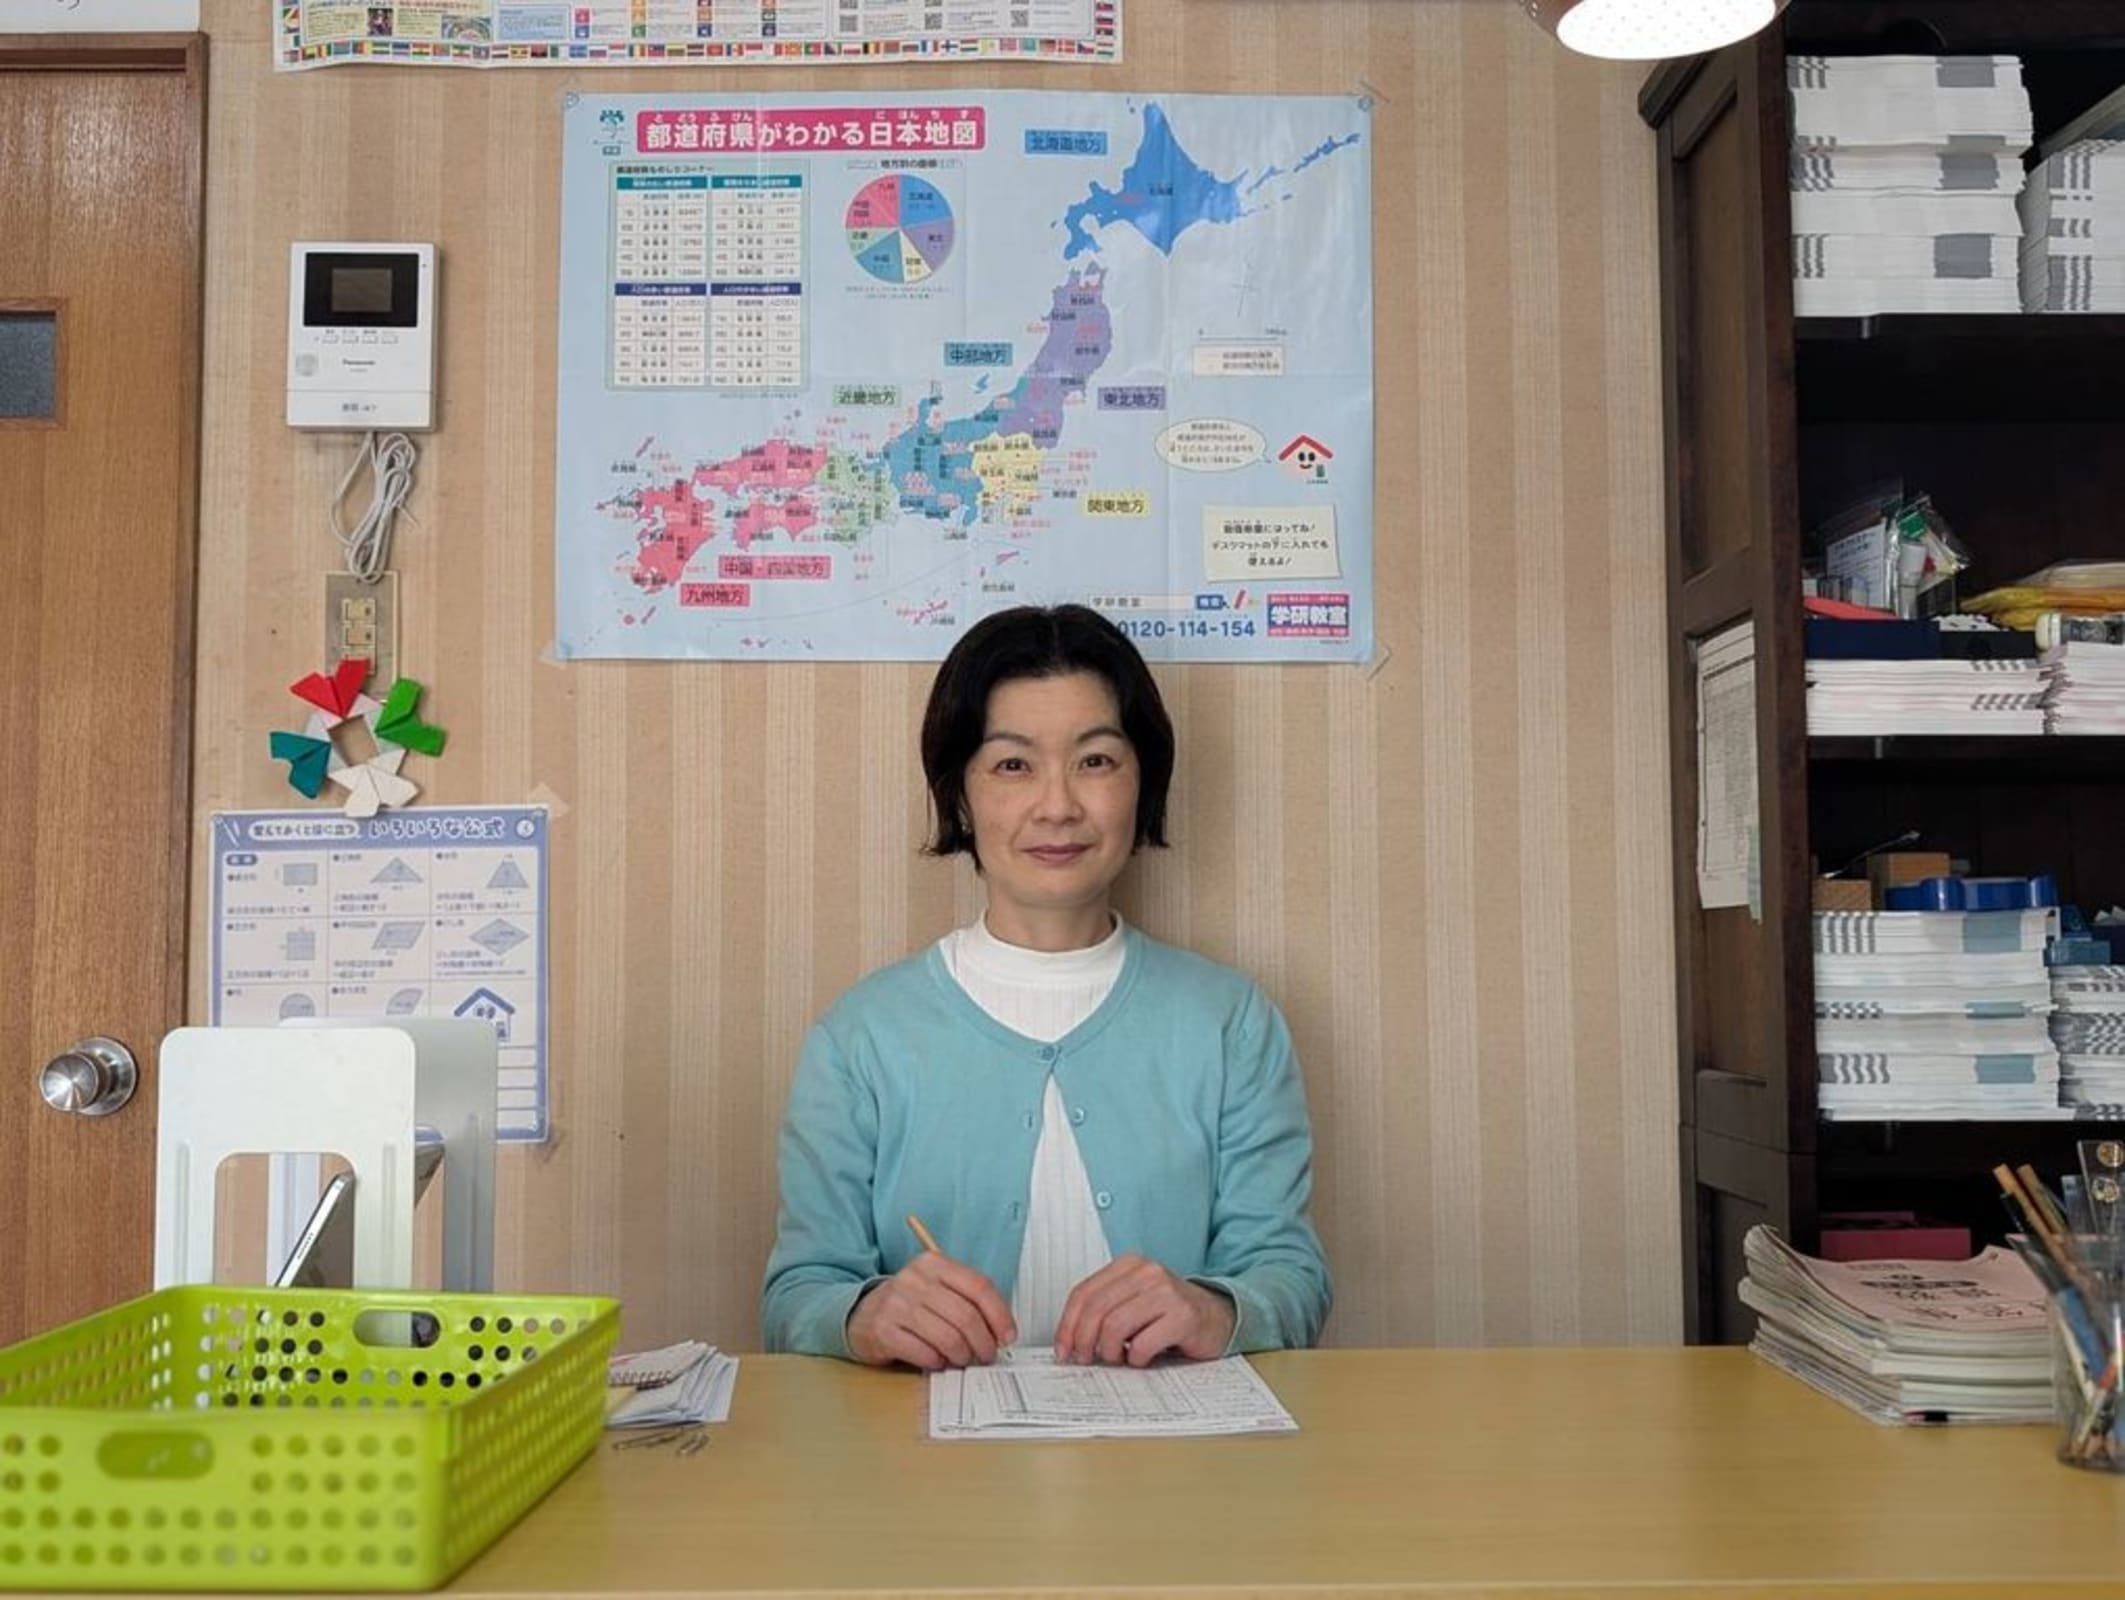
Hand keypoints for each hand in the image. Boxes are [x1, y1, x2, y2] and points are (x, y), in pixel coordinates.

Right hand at [846, 1250, 1016, 1369]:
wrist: (862, 1314)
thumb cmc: (910, 1304)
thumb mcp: (938, 1289)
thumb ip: (968, 1301)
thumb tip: (1001, 1331)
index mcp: (934, 1263)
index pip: (979, 1286)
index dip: (1000, 1315)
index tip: (1008, 1336)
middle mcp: (914, 1279)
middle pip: (966, 1315)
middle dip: (983, 1343)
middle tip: (986, 1355)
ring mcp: (896, 1304)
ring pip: (948, 1338)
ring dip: (962, 1356)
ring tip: (962, 1360)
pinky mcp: (883, 1330)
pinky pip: (924, 1353)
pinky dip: (937, 1363)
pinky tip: (937, 1361)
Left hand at [1053, 1254, 1235, 1366]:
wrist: (1217, 1317)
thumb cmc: (1168, 1314)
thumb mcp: (1132, 1303)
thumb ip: (1103, 1312)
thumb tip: (1068, 1342)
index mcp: (1128, 1265)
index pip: (1083, 1293)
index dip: (1067, 1326)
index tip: (1063, 1350)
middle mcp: (1146, 1272)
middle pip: (1096, 1310)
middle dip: (1084, 1341)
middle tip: (1086, 1360)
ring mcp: (1166, 1292)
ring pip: (1114, 1326)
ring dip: (1110, 1351)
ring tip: (1118, 1358)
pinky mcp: (1183, 1316)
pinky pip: (1143, 1344)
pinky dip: (1136, 1358)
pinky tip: (1143, 1358)